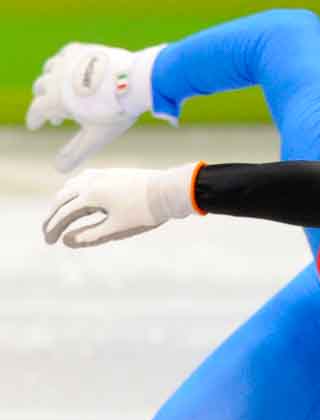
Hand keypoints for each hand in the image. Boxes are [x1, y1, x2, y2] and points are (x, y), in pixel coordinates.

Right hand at [26, 42, 165, 171]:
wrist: (134, 81)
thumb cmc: (114, 112)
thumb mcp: (94, 138)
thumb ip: (75, 153)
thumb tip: (58, 168)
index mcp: (57, 99)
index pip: (37, 110)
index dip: (34, 120)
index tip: (34, 126)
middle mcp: (57, 76)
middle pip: (41, 88)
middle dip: (45, 102)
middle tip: (58, 117)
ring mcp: (68, 60)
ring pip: (50, 70)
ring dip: (52, 83)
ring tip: (64, 95)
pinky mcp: (82, 49)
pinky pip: (65, 56)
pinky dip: (64, 66)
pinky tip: (73, 73)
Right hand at [42, 163, 202, 248]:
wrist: (167, 190)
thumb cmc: (144, 213)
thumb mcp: (116, 229)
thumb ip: (90, 236)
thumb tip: (67, 241)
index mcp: (91, 195)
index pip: (64, 213)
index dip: (54, 228)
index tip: (49, 242)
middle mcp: (91, 181)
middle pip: (63, 198)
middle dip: (53, 216)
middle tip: (48, 232)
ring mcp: (100, 174)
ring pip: (71, 186)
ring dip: (61, 202)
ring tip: (58, 217)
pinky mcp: (109, 173)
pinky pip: (83, 179)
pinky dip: (73, 191)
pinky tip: (77, 197)